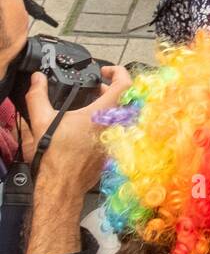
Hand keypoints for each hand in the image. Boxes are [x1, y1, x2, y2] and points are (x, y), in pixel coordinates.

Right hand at [24, 65, 131, 195]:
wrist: (64, 182)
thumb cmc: (57, 155)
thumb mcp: (42, 120)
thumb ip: (38, 95)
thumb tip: (37, 80)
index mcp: (103, 113)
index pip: (125, 84)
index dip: (118, 71)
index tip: (105, 71)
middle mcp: (116, 124)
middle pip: (127, 97)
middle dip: (113, 87)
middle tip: (97, 86)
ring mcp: (119, 137)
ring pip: (126, 113)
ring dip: (113, 103)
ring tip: (94, 101)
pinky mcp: (116, 147)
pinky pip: (121, 127)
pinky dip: (111, 118)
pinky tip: (94, 121)